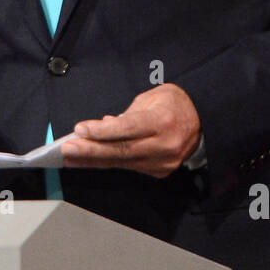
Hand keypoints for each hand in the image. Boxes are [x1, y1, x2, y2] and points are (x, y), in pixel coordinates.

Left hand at [60, 84, 201, 178]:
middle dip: (90, 151)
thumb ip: (127, 114)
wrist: (203, 121)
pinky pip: (129, 166)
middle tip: (67, 149)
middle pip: (121, 150)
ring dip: (93, 160)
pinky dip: (109, 162)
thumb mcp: (152, 97)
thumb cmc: (175, 104)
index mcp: (162, 121)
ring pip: (122, 162)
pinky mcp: (159, 171)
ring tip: (70, 157)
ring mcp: (162, 162)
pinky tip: (90, 160)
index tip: (80, 130)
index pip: (128, 129)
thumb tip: (104, 126)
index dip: (102, 131)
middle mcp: (164, 145)